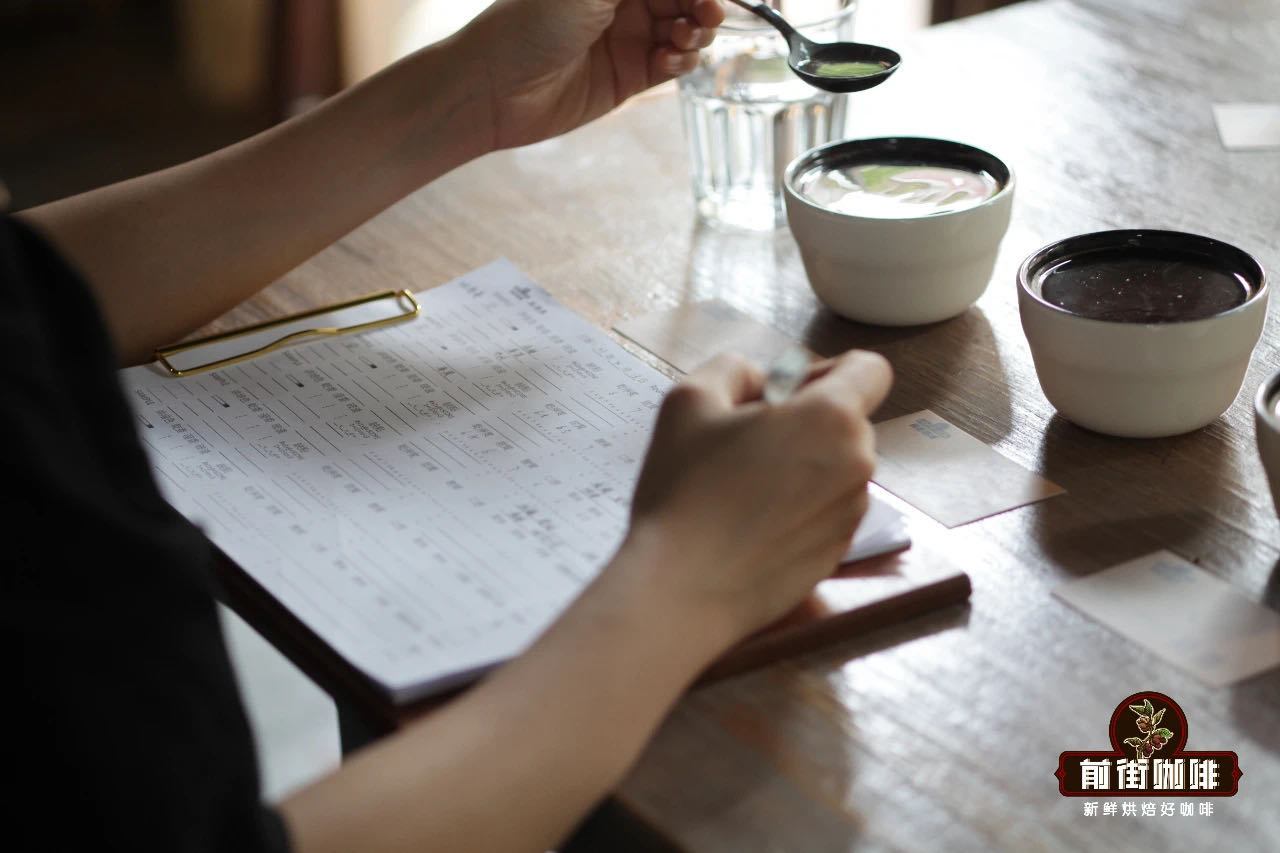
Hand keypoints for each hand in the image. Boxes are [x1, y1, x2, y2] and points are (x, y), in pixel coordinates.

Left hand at [457, 0, 724, 149]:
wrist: (495, 87)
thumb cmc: (529, 22)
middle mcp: (621, 2)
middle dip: (703, 3)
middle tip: (709, 13)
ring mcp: (626, 39)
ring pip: (684, 29)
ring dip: (696, 32)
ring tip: (683, 37)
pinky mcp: (628, 78)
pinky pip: (671, 65)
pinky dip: (682, 60)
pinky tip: (671, 59)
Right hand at [623, 350, 892, 643]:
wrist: (683, 589)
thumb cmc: (684, 492)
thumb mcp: (689, 400)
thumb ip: (734, 368)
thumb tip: (759, 379)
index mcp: (832, 417)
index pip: (870, 369)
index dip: (827, 370)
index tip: (785, 393)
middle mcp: (857, 463)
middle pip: (848, 421)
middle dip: (805, 422)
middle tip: (746, 443)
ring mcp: (851, 513)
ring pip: (837, 467)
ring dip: (802, 466)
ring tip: (743, 488)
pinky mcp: (838, 552)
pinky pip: (827, 509)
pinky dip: (799, 507)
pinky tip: (751, 523)